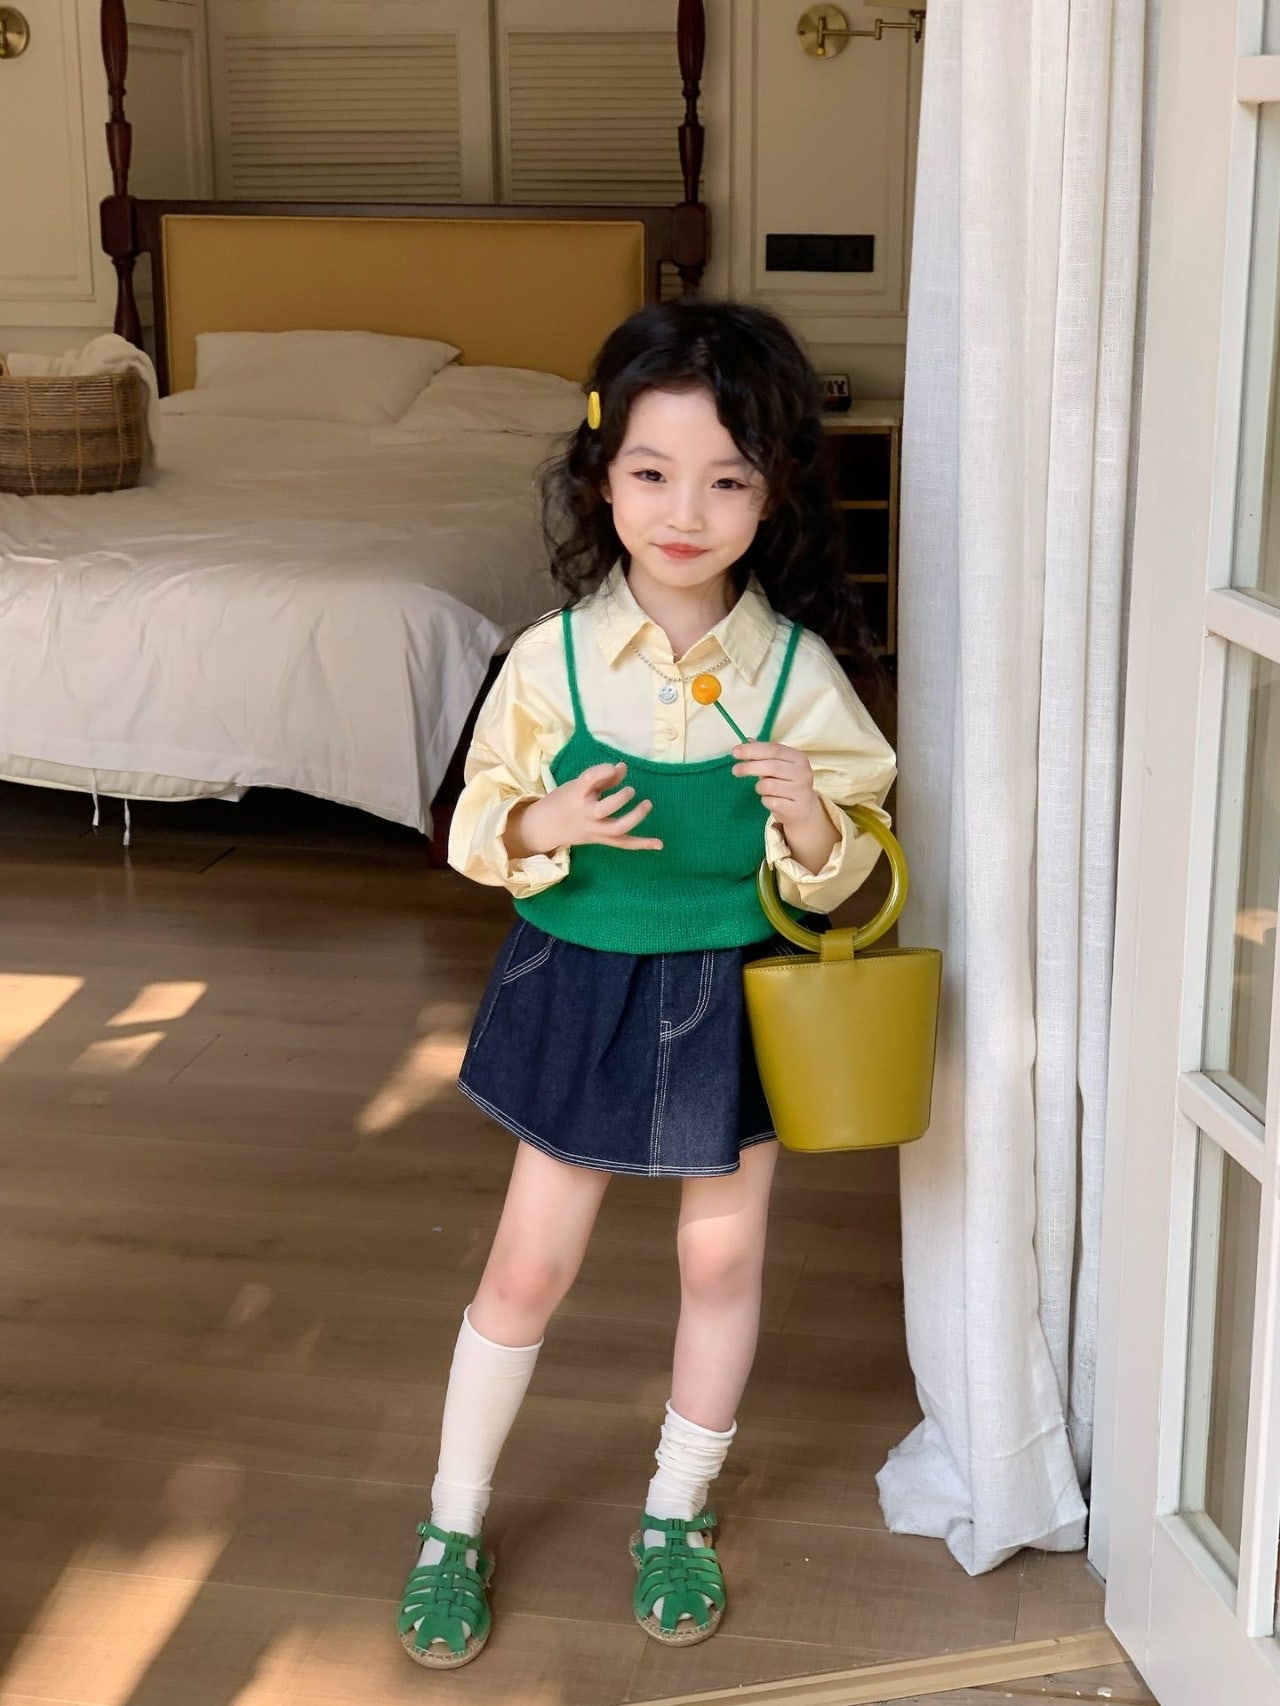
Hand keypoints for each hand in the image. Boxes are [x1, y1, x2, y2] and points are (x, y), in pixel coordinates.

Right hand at [505, 761, 663, 858]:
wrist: (545, 827)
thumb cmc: (563, 801)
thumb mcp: (577, 785)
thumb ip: (602, 778)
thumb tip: (624, 767)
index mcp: (576, 795)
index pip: (588, 780)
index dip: (601, 771)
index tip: (612, 768)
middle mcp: (585, 814)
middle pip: (603, 810)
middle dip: (620, 799)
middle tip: (631, 790)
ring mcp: (593, 830)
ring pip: (616, 829)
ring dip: (635, 818)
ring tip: (647, 804)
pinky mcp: (601, 840)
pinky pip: (623, 844)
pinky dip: (642, 844)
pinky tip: (659, 843)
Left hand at [731, 742, 824, 832]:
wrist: (804, 808)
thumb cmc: (786, 782)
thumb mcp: (778, 765)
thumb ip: (763, 753)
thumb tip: (746, 741)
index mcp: (798, 758)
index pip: (774, 749)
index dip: (753, 750)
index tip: (735, 752)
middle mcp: (803, 773)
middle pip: (771, 766)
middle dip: (749, 767)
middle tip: (735, 770)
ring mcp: (801, 791)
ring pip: (768, 786)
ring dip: (759, 788)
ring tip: (763, 789)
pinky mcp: (796, 808)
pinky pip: (771, 802)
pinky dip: (766, 801)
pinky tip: (771, 800)